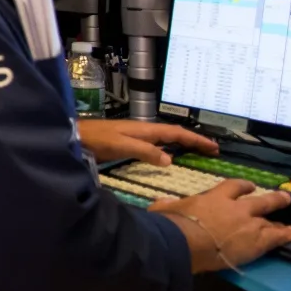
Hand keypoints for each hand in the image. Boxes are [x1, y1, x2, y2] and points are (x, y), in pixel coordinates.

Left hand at [78, 118, 217, 166]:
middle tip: (212, 150)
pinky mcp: (130, 143)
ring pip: (166, 139)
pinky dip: (168, 149)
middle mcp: (144, 131)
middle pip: (175, 134)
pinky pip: (156, 145)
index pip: (177, 133)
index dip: (196, 140)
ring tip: (198, 152)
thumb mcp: (122, 145)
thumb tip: (170, 160)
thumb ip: (145, 151)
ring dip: (183, 144)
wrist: (76, 136)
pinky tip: (169, 157)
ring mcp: (137, 136)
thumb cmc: (97, 139)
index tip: (214, 147)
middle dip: (194, 141)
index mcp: (146, 129)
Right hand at [152, 180, 290, 272]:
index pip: (234, 186)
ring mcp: (249, 224)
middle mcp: (237, 208)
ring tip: (289, 224)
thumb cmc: (175, 224)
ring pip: (270, 220)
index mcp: (216, 197)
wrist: (187, 242)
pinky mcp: (257, 242)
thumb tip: (160, 203)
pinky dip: (285, 234)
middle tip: (284, 198)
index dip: (243, 186)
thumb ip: (167, 206)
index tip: (249, 187)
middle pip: (261, 201)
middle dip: (273, 200)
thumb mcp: (166, 210)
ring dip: (279, 222)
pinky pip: (276, 236)